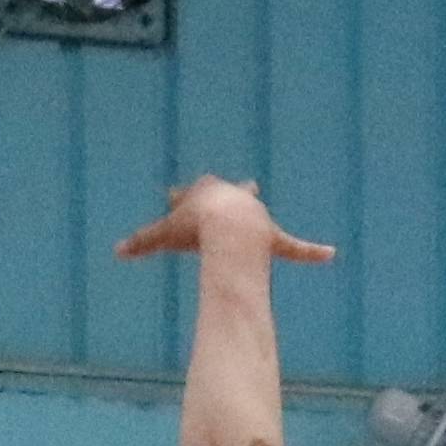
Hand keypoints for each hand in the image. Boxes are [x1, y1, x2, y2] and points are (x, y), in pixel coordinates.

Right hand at [115, 173, 333, 268]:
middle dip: (227, 192)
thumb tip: (116, 251)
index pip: (193, 191)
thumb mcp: (163, 234)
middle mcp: (234, 197)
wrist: (226, 226)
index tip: (176, 198)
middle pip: (230, 191)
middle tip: (226, 193)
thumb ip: (141, 243)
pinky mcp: (273, 237)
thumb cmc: (194, 227)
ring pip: (258, 211)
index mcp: (207, 192)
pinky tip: (330, 254)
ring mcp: (255, 214)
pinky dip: (309, 251)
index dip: (184, 198)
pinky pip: (294, 246)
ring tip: (259, 216)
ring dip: (256, 213)